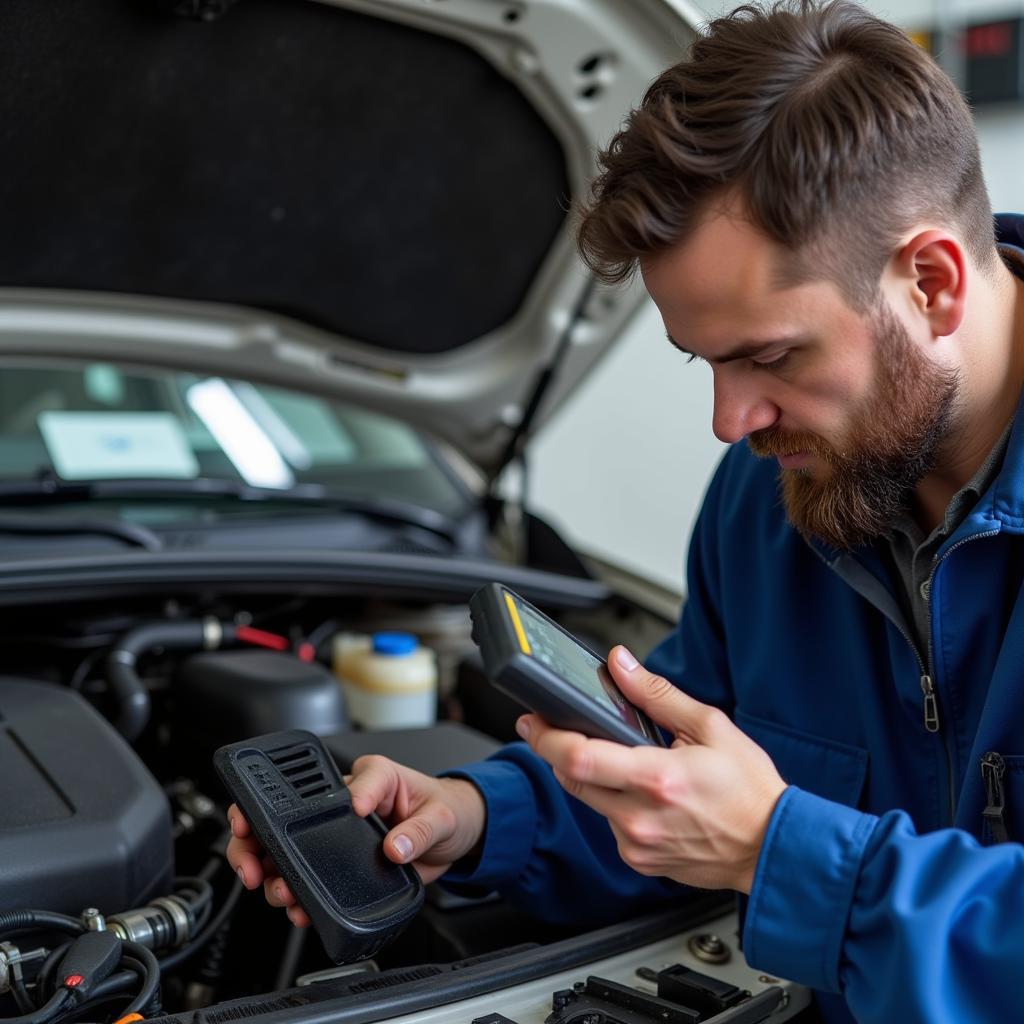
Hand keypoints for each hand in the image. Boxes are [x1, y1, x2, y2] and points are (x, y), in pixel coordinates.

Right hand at [225, 757, 486, 925]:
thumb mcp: (441, 816)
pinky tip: (295, 907)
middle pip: (288, 813)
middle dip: (259, 835)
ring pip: (287, 848)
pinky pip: (307, 877)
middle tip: (253, 858)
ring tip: (277, 890)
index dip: (304, 799)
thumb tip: (395, 846)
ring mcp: (339, 834)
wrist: (456, 836)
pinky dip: (295, 895)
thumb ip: (420, 830)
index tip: (302, 820)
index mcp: (370, 778)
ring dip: (271, 871)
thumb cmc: (446, 809)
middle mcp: (347, 803)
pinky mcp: (340, 863)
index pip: (331, 782)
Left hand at [516, 646, 786, 893]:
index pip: (579, 759)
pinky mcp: (639, 861)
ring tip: (622, 761)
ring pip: (589, 801)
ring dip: (591, 777)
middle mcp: (640, 817)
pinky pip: (608, 823)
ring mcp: (637, 844)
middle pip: (571, 780)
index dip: (546, 737)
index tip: (533, 720)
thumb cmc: (749, 791)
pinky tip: (642, 794)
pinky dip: (613, 803)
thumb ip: (656, 694)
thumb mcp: (710, 727)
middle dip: (556, 750)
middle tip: (552, 727)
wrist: (772, 849)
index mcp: (657, 778)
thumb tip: (621, 665)